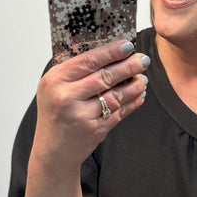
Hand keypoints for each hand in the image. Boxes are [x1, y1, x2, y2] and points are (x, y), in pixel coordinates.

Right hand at [34, 39, 148, 168]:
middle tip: (143, 59)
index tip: (127, 46)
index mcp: (54, 80)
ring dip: (134, 85)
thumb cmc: (55, 116)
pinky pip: (119, 112)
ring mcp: (80, 115)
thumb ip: (75, 73)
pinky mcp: (94, 130)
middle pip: (105, 76)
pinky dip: (132, 103)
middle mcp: (66, 97)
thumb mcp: (54, 89)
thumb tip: (108, 53)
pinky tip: (139, 95)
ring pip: (115, 95)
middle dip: (128, 66)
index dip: (111, 52)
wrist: (53, 151)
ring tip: (143, 78)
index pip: (88, 60)